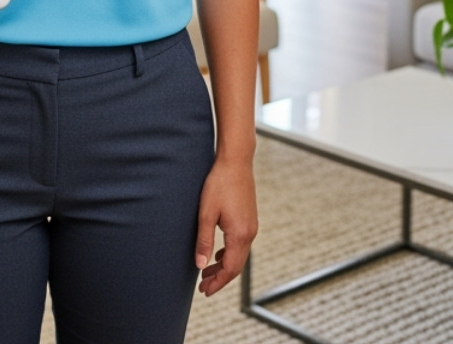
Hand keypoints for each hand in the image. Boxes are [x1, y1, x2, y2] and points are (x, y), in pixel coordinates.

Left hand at [195, 155, 257, 296]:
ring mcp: (252, 225)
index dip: (218, 282)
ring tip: (207, 273)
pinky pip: (241, 244)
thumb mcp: (206, 214)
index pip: (230, 269)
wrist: (236, 162)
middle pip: (236, 266)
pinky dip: (229, 254)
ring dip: (224, 266)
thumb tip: (200, 266)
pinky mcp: (249, 219)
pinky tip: (218, 254)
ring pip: (239, 255)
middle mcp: (250, 233)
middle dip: (220, 278)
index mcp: (240, 234)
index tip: (205, 291)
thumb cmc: (219, 184)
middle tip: (203, 287)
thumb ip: (204, 241)